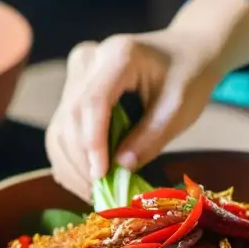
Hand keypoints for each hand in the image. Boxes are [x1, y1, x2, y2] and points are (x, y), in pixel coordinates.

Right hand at [46, 29, 224, 199]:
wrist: (186, 52)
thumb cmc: (189, 77)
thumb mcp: (179, 108)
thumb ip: (151, 137)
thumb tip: (120, 170)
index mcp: (118, 56)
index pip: (92, 102)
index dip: (93, 143)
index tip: (101, 177)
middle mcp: (89, 60)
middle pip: (70, 117)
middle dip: (82, 162)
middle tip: (100, 195)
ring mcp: (77, 75)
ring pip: (60, 128)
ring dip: (72, 166)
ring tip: (95, 194)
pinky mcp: (73, 91)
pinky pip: (62, 131)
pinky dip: (70, 160)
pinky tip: (87, 182)